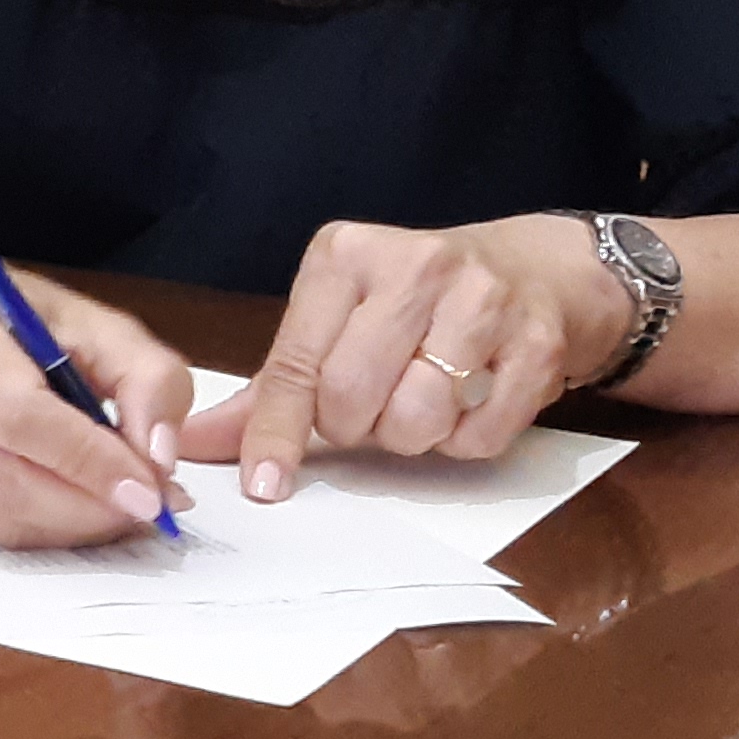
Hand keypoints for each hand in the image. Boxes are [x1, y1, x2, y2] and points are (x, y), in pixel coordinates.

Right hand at [0, 278, 197, 549]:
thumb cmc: (14, 318)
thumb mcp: (98, 323)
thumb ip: (147, 378)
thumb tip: (159, 459)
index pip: (19, 416)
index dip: (89, 462)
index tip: (151, 492)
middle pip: (5, 481)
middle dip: (90, 508)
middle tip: (149, 506)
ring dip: (72, 526)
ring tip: (120, 506)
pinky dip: (45, 528)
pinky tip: (78, 508)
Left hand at [180, 215, 622, 500]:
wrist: (541, 270)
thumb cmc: (420, 301)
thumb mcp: (338, 318)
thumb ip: (274, 385)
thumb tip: (196, 442)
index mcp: (346, 256)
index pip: (296, 363)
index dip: (278, 431)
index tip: (263, 482)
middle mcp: (414, 266)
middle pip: (351, 398)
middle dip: (354, 426)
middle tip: (372, 405)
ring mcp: (483, 300)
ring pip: (415, 420)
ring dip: (411, 434)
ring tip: (421, 396)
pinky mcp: (537, 344)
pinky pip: (479, 437)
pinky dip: (466, 440)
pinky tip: (470, 401)